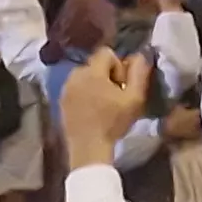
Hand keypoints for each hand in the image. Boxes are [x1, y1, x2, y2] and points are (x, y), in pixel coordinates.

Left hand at [61, 45, 155, 170]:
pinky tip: (91, 111)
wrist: (88, 148)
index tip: (121, 85)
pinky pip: (75, 89)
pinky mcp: (61, 101)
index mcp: (92, 72)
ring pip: (84, 77)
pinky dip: (83, 95)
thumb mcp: (134, 99)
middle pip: (94, 65)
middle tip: (114, 97)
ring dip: (94, 85)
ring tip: (102, 105)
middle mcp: (75, 75)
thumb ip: (139, 73)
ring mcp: (65, 89)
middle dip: (106, 75)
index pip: (106, 53)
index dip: (118, 66)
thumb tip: (141, 55)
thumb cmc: (113, 123)